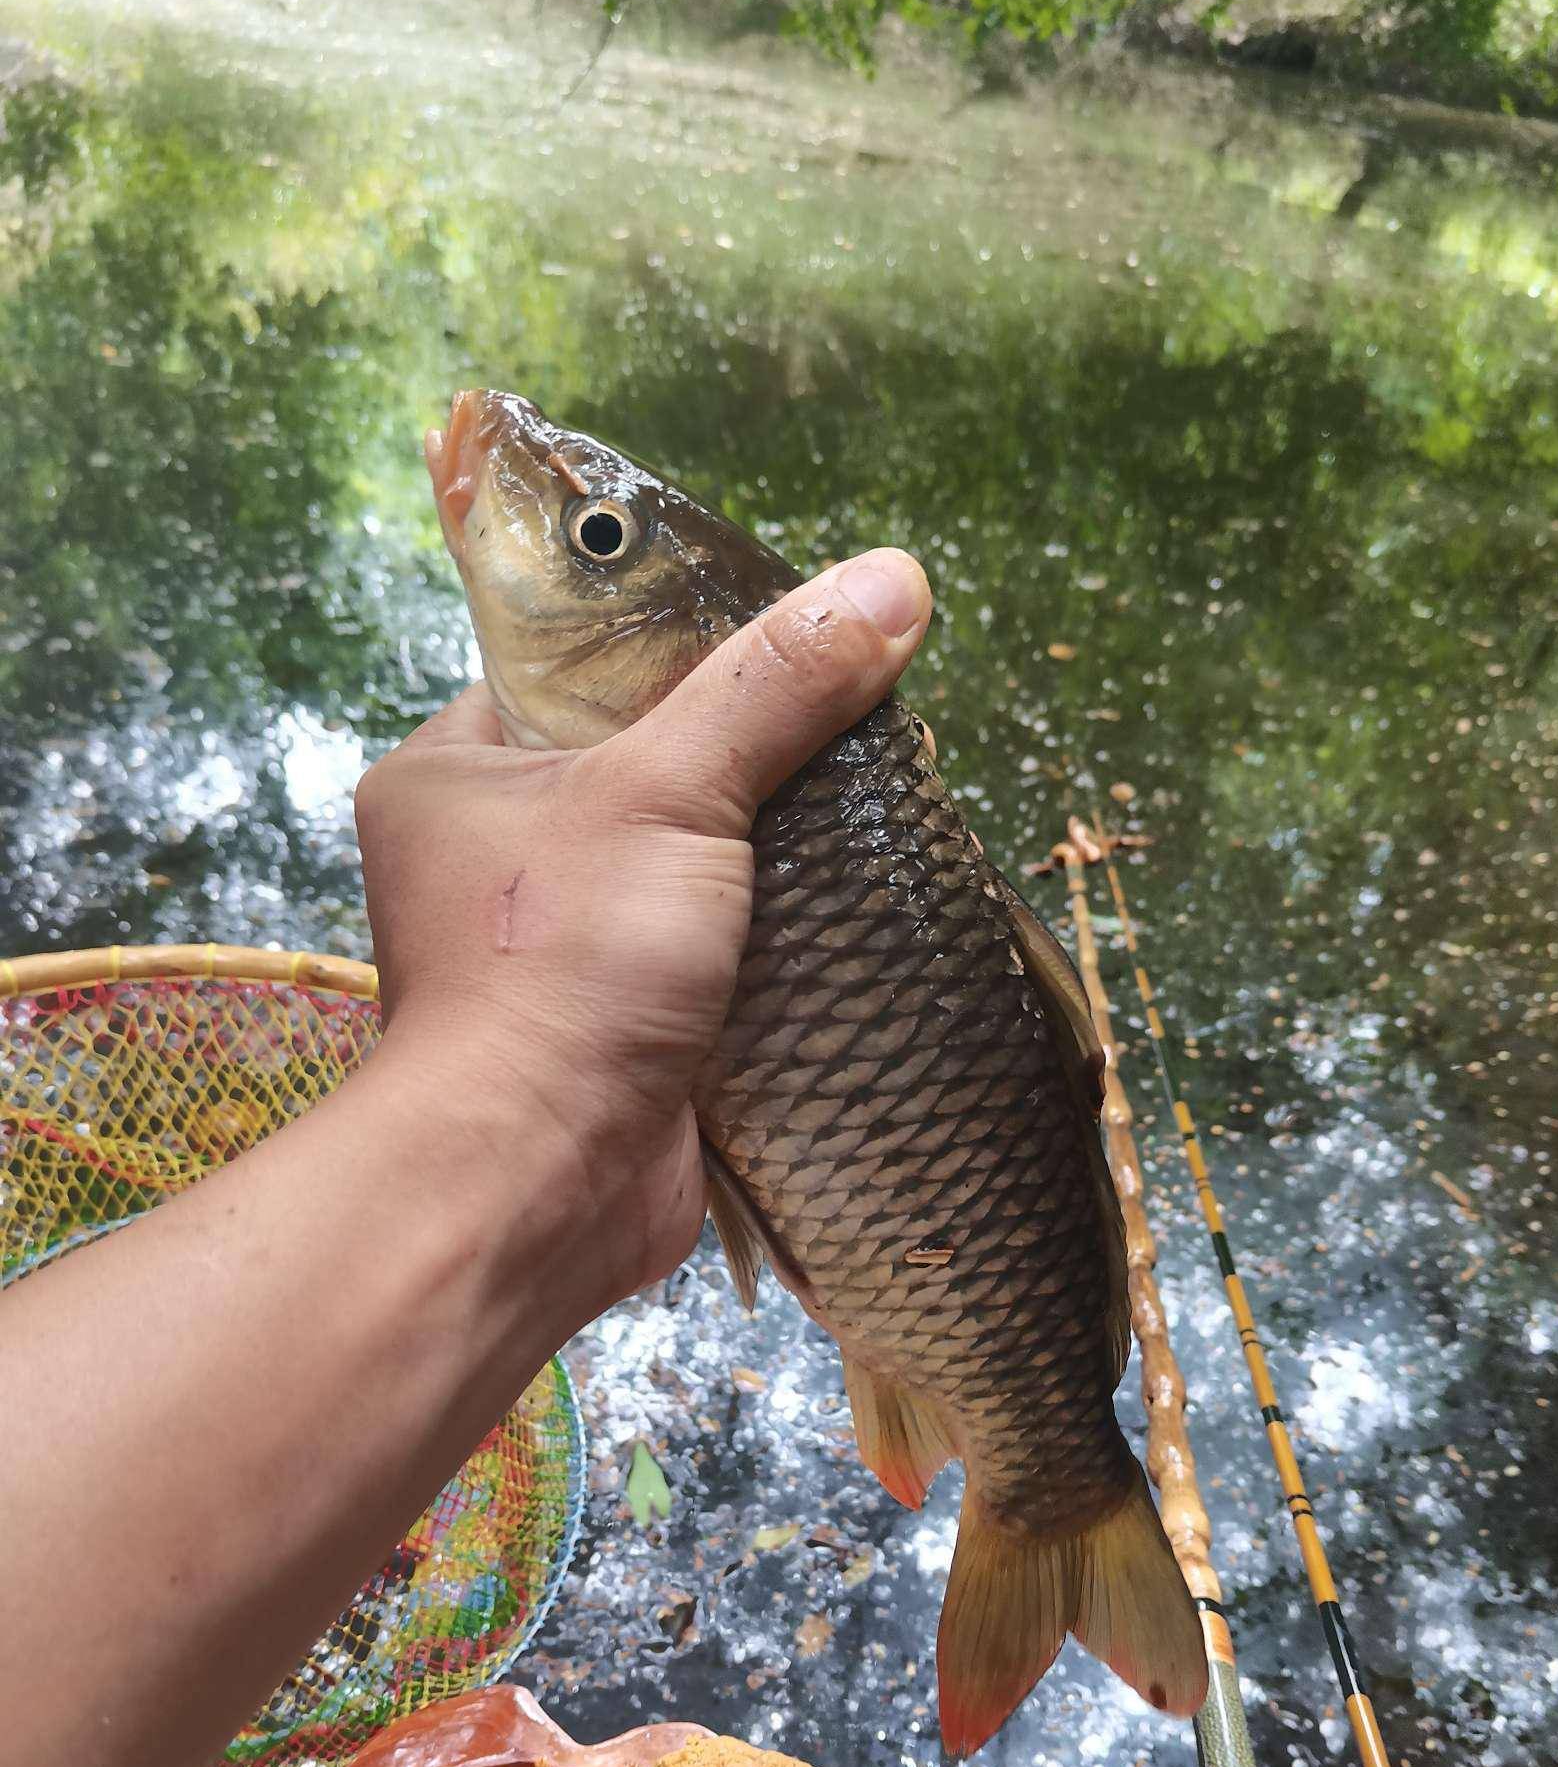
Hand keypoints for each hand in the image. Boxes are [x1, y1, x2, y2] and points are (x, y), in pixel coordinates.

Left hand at [355, 548, 931, 1316]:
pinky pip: (719, 953)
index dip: (682, 641)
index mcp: (455, 773)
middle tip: (853, 721)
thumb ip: (775, 686)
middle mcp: (497, 858)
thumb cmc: (561, 971)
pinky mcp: (629, 1025)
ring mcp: (565, 950)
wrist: (540, 1188)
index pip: (577, 666)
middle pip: (652, 764)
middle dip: (751, 757)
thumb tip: (892, 578)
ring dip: (776, 854)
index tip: (786, 630)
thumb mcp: (668, 791)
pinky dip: (781, 939)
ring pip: (694, 865)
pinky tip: (858, 904)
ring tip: (874, 803)